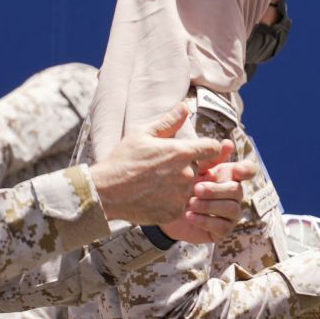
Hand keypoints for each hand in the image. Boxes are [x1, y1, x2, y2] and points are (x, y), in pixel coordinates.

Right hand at [90, 103, 227, 224]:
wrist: (105, 192)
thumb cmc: (122, 160)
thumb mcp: (142, 134)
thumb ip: (168, 122)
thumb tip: (185, 107)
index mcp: (182, 152)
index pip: (213, 148)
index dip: (207, 148)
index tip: (197, 150)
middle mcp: (186, 174)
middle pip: (199, 168)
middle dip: (186, 166)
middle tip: (162, 168)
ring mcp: (182, 195)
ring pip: (190, 187)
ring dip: (179, 184)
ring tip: (156, 182)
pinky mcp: (175, 212)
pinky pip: (181, 204)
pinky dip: (172, 201)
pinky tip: (154, 196)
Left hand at [159, 148, 259, 243]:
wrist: (164, 210)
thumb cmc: (181, 185)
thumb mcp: (191, 169)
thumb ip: (208, 157)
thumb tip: (228, 143)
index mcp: (228, 176)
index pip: (248, 170)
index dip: (246, 170)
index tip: (236, 170)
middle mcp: (233, 194)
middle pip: (237, 190)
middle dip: (216, 189)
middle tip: (196, 188)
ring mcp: (230, 213)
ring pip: (232, 209)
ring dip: (209, 205)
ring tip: (190, 203)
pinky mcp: (222, 230)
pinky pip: (223, 227)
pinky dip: (205, 220)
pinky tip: (189, 216)